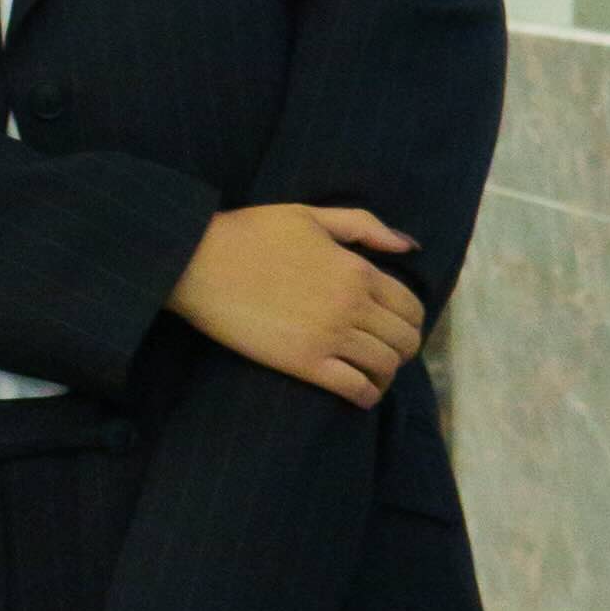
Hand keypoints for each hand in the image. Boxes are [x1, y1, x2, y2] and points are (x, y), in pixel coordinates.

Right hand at [169, 200, 425, 402]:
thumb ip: (364, 226)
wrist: (198, 261)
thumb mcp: (310, 215)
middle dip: (403, 348)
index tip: (397, 325)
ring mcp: (329, 336)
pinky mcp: (303, 363)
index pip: (410, 306)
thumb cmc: (250, 233)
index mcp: (357, 269)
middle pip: (405, 340)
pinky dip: (366, 395)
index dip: (411, 320)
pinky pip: (355, 389)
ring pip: (385, 366)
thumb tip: (409, 245)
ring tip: (371, 372)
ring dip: (385, 373)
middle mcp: (351, 305)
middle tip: (385, 349)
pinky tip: (359, 391)